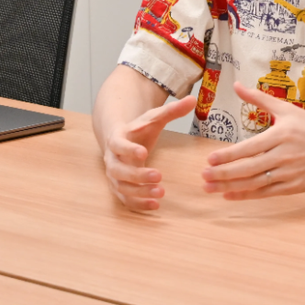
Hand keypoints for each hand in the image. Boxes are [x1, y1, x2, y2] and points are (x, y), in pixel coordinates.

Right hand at [102, 95, 196, 211]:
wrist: (119, 139)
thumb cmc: (139, 128)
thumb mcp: (153, 118)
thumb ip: (172, 110)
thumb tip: (192, 99)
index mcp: (118, 139)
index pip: (118, 145)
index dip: (129, 149)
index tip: (144, 152)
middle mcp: (112, 159)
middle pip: (118, 170)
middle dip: (137, 175)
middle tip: (159, 177)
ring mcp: (114, 175)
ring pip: (121, 187)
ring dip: (139, 192)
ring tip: (161, 193)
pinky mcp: (119, 186)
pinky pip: (124, 198)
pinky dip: (138, 204)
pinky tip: (156, 205)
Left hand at [201, 83, 304, 199]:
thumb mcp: (288, 110)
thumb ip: (260, 99)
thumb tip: (237, 85)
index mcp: (281, 136)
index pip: (249, 148)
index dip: (228, 156)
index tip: (209, 159)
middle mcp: (284, 156)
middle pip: (248, 168)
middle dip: (223, 174)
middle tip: (203, 176)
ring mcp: (288, 173)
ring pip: (254, 183)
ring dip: (229, 187)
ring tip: (209, 188)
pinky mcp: (293, 187)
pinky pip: (265, 193)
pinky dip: (246, 195)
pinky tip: (230, 195)